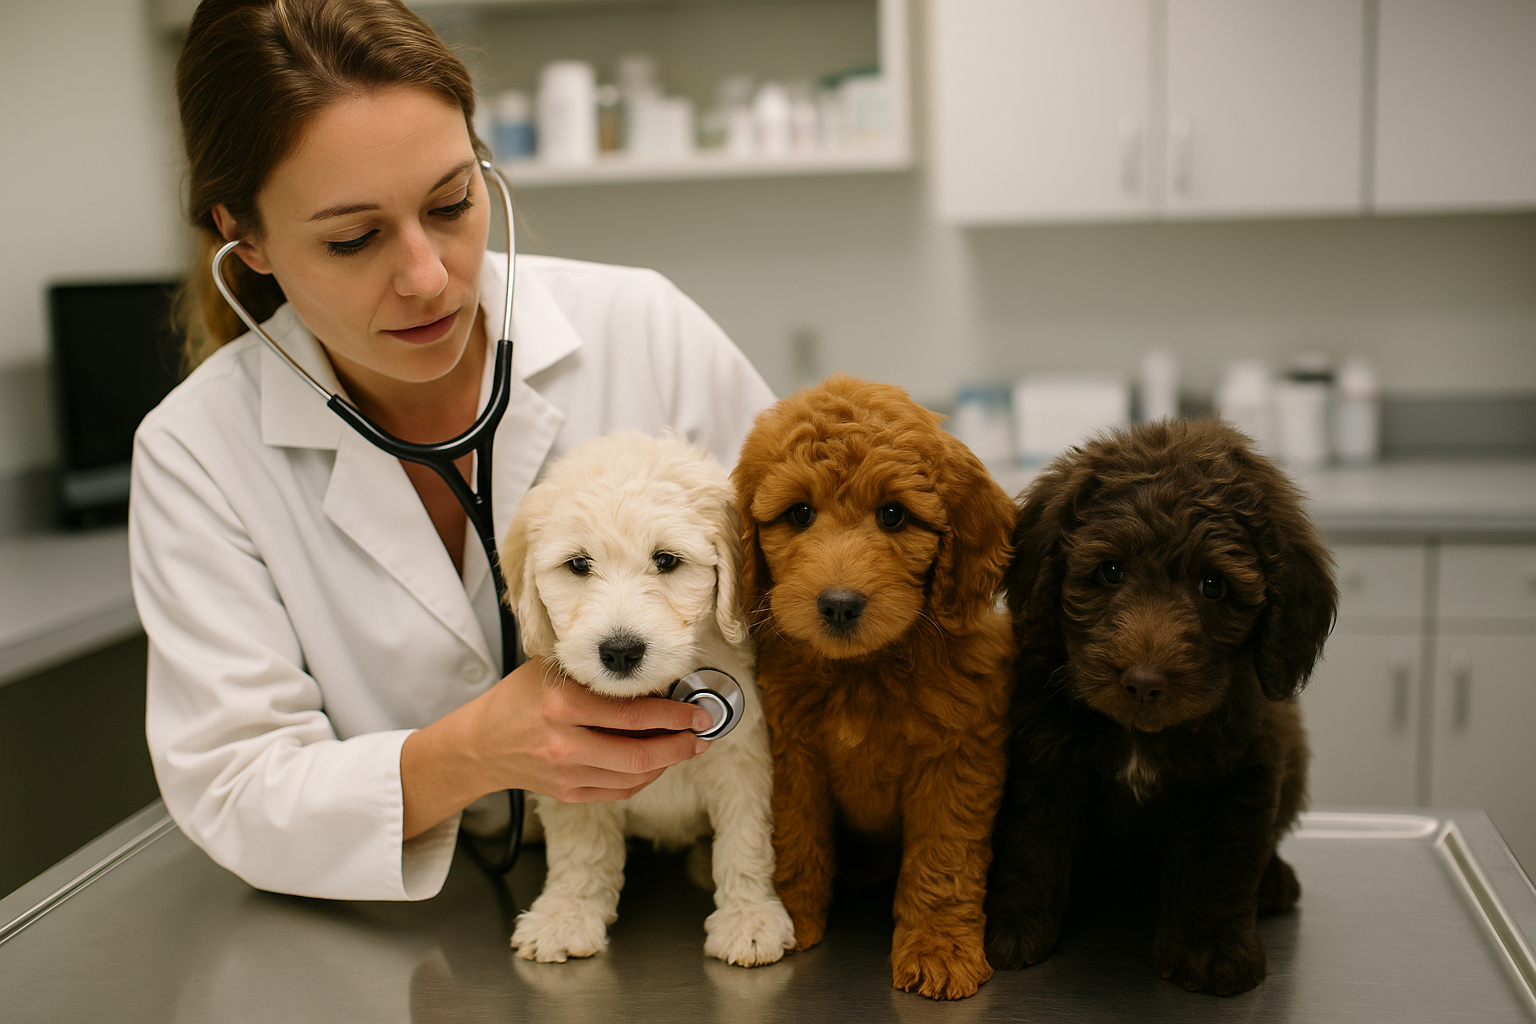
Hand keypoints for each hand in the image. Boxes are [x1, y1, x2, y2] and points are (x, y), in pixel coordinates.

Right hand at [401, 657, 712, 838]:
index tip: (697, 712)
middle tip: (701, 735)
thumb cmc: (519, 699)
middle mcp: (565, 744)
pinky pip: (620, 792)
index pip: (632, 715)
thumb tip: (655, 681)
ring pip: (634, 778)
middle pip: (639, 755)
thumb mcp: (553, 672)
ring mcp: (567, 775)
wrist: (481, 745)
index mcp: (562, 705)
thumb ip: (597, 676)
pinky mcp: (569, 794)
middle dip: (680, 746)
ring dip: (667, 763)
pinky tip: (656, 761)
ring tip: (684, 747)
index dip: (673, 716)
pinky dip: (644, 778)